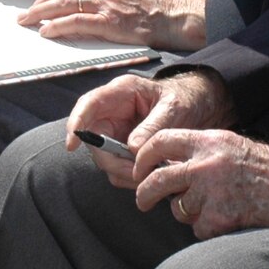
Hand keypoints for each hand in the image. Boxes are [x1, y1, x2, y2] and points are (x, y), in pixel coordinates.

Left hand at [20, 0, 206, 49]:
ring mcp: (107, 2)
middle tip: (25, 13)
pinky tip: (46, 32)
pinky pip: (77, 22)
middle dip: (40, 2)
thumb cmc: (159, 7)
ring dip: (42, 14)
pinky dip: (58, 26)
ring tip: (27, 22)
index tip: (40, 1)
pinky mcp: (110, 21)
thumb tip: (90, 4)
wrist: (178, 16)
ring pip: (65, 4)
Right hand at [66, 69, 233, 185]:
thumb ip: (153, 126)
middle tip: (136, 173)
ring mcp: (115, 130)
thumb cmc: (184, 99)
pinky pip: (116, 166)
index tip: (72, 144)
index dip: (76, 123)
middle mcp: (112, 111)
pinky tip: (149, 176)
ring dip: (122, 171)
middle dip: (110, 159)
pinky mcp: (122, 147)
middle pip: (94, 139)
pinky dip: (130, 176)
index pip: (88, 104)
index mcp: (121, 92)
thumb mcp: (173, 108)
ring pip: (104, 157)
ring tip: (150, 174)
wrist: (196, 107)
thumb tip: (132, 148)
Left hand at [130, 130, 268, 236]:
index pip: (160, 141)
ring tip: (214, 206)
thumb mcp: (230, 146)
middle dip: (144, 193)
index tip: (138, 169)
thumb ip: (199, 152)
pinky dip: (208, 228)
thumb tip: (165, 167)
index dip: (143, 157)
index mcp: (209, 140)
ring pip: (178, 208)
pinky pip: (198, 228)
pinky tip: (228, 218)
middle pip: (157, 180)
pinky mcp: (220, 217)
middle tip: (142, 201)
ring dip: (189, 212)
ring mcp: (212, 192)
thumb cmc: (268, 168)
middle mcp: (206, 163)